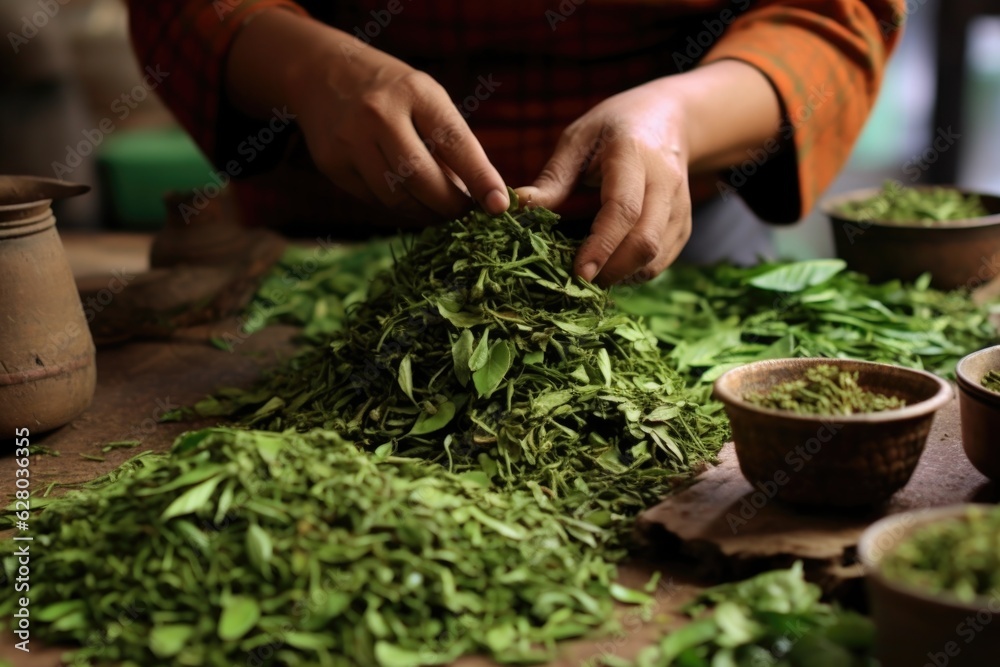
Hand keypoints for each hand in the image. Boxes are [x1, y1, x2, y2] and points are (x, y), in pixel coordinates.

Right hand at [228, 11, 508, 223]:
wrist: (323, 72)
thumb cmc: (393, 91)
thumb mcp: (426, 98)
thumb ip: (452, 142)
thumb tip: (479, 196)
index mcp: (415, 92)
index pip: (456, 142)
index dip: (480, 178)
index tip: (499, 205)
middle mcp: (380, 114)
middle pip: (423, 179)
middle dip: (450, 205)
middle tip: (464, 212)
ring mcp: (351, 140)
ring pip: (397, 197)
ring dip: (425, 212)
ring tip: (439, 210)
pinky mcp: (332, 163)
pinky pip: (374, 200)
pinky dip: (398, 207)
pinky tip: (408, 200)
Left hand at [517, 83, 692, 286]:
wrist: (666, 118)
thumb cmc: (612, 127)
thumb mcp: (577, 140)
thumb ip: (553, 179)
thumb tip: (519, 209)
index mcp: (634, 156)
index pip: (623, 210)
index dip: (601, 246)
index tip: (577, 273)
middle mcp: (665, 182)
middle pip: (645, 240)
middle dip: (611, 270)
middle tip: (577, 283)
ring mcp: (680, 205)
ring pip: (657, 256)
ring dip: (623, 275)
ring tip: (592, 275)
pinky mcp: (685, 223)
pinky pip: (663, 260)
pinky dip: (636, 273)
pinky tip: (612, 268)